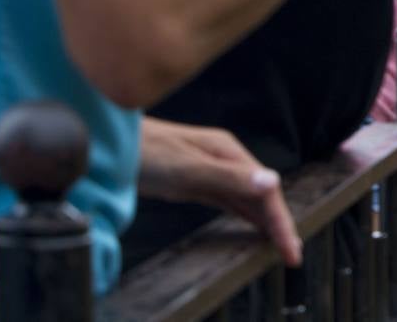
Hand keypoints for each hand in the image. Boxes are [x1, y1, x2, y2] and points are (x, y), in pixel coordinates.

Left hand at [138, 118, 300, 266]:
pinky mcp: (195, 182)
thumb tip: (272, 182)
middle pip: (260, 194)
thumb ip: (228, 177)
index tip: (290, 248)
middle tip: (291, 253)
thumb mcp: (186, 168)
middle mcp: (224, 159)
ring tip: (280, 244)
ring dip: (265, 220)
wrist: (105, 143)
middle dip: (278, 223)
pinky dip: (245, 213)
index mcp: (227, 152)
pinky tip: (253, 224)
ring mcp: (209, 170)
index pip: (264, 190)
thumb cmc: (142, 152)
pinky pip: (229, 200)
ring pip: (246, 198)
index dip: (280, 220)